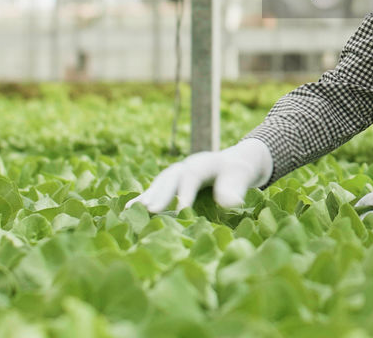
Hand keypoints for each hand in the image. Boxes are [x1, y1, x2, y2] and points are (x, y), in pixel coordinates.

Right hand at [125, 138, 272, 212]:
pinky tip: (128, 209)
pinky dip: (143, 198)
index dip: (186, 193)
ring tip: (132, 211)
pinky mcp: (171, 182)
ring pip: (160, 183)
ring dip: (147, 196)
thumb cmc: (238, 171)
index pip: (192, 176)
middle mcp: (187, 165)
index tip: (181, 211)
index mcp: (205, 162)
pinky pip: (156, 190)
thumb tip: (232, 203)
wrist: (234, 162)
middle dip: (160, 194)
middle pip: (171, 178)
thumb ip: (236, 188)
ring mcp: (177, 172)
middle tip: (150, 210)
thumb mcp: (243, 177)